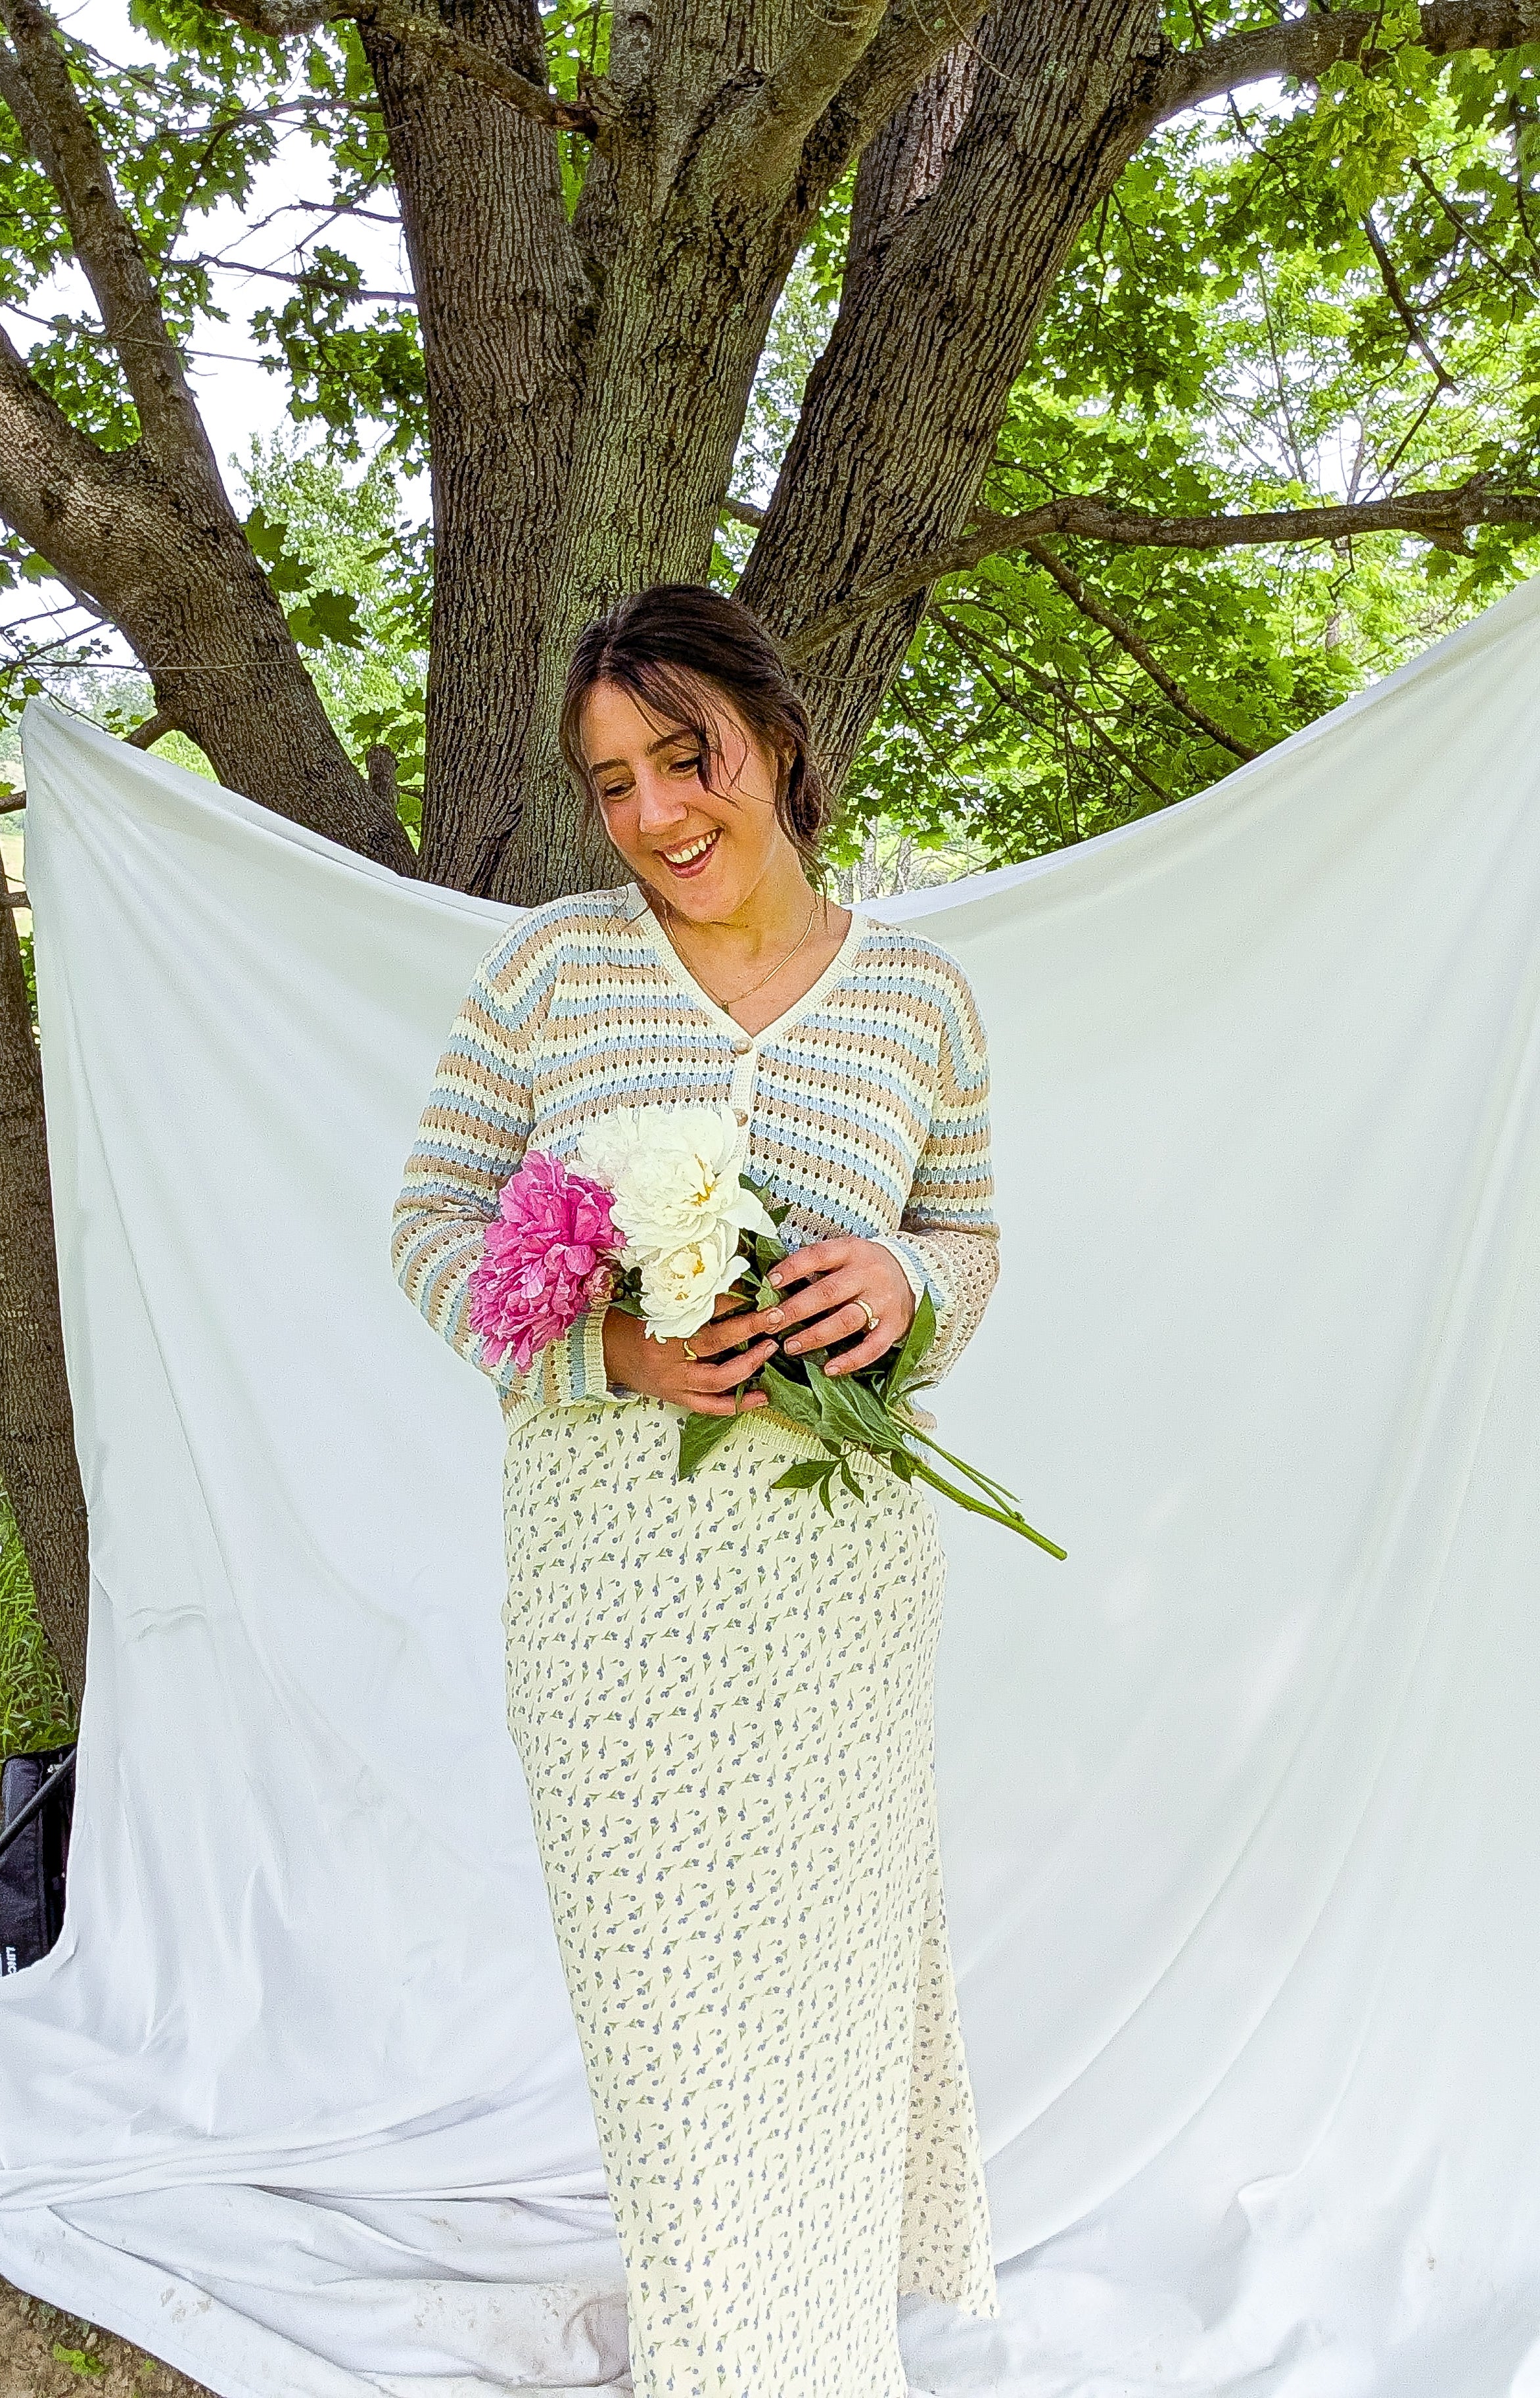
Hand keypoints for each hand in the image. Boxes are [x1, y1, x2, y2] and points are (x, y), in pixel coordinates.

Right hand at [601, 1295, 774, 1416]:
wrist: (602, 1353)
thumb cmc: (628, 1322)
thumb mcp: (651, 1301)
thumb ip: (684, 1294)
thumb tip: (726, 1278)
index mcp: (661, 1325)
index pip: (703, 1309)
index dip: (732, 1299)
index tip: (754, 1289)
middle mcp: (669, 1356)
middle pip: (717, 1341)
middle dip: (750, 1327)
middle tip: (775, 1315)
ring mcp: (674, 1381)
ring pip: (719, 1378)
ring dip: (750, 1364)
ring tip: (771, 1347)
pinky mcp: (677, 1397)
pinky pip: (712, 1406)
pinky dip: (739, 1403)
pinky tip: (763, 1395)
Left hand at [750, 1237, 914, 1377]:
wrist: (913, 1272)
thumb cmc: (866, 1266)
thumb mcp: (845, 1253)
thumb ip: (816, 1265)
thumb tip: (773, 1283)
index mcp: (852, 1251)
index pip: (818, 1256)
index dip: (793, 1268)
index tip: (770, 1282)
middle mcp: (868, 1274)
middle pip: (828, 1293)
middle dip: (796, 1310)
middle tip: (771, 1323)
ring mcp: (883, 1301)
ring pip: (846, 1321)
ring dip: (815, 1336)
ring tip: (790, 1347)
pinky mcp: (894, 1326)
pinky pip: (872, 1347)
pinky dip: (851, 1360)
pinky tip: (829, 1369)